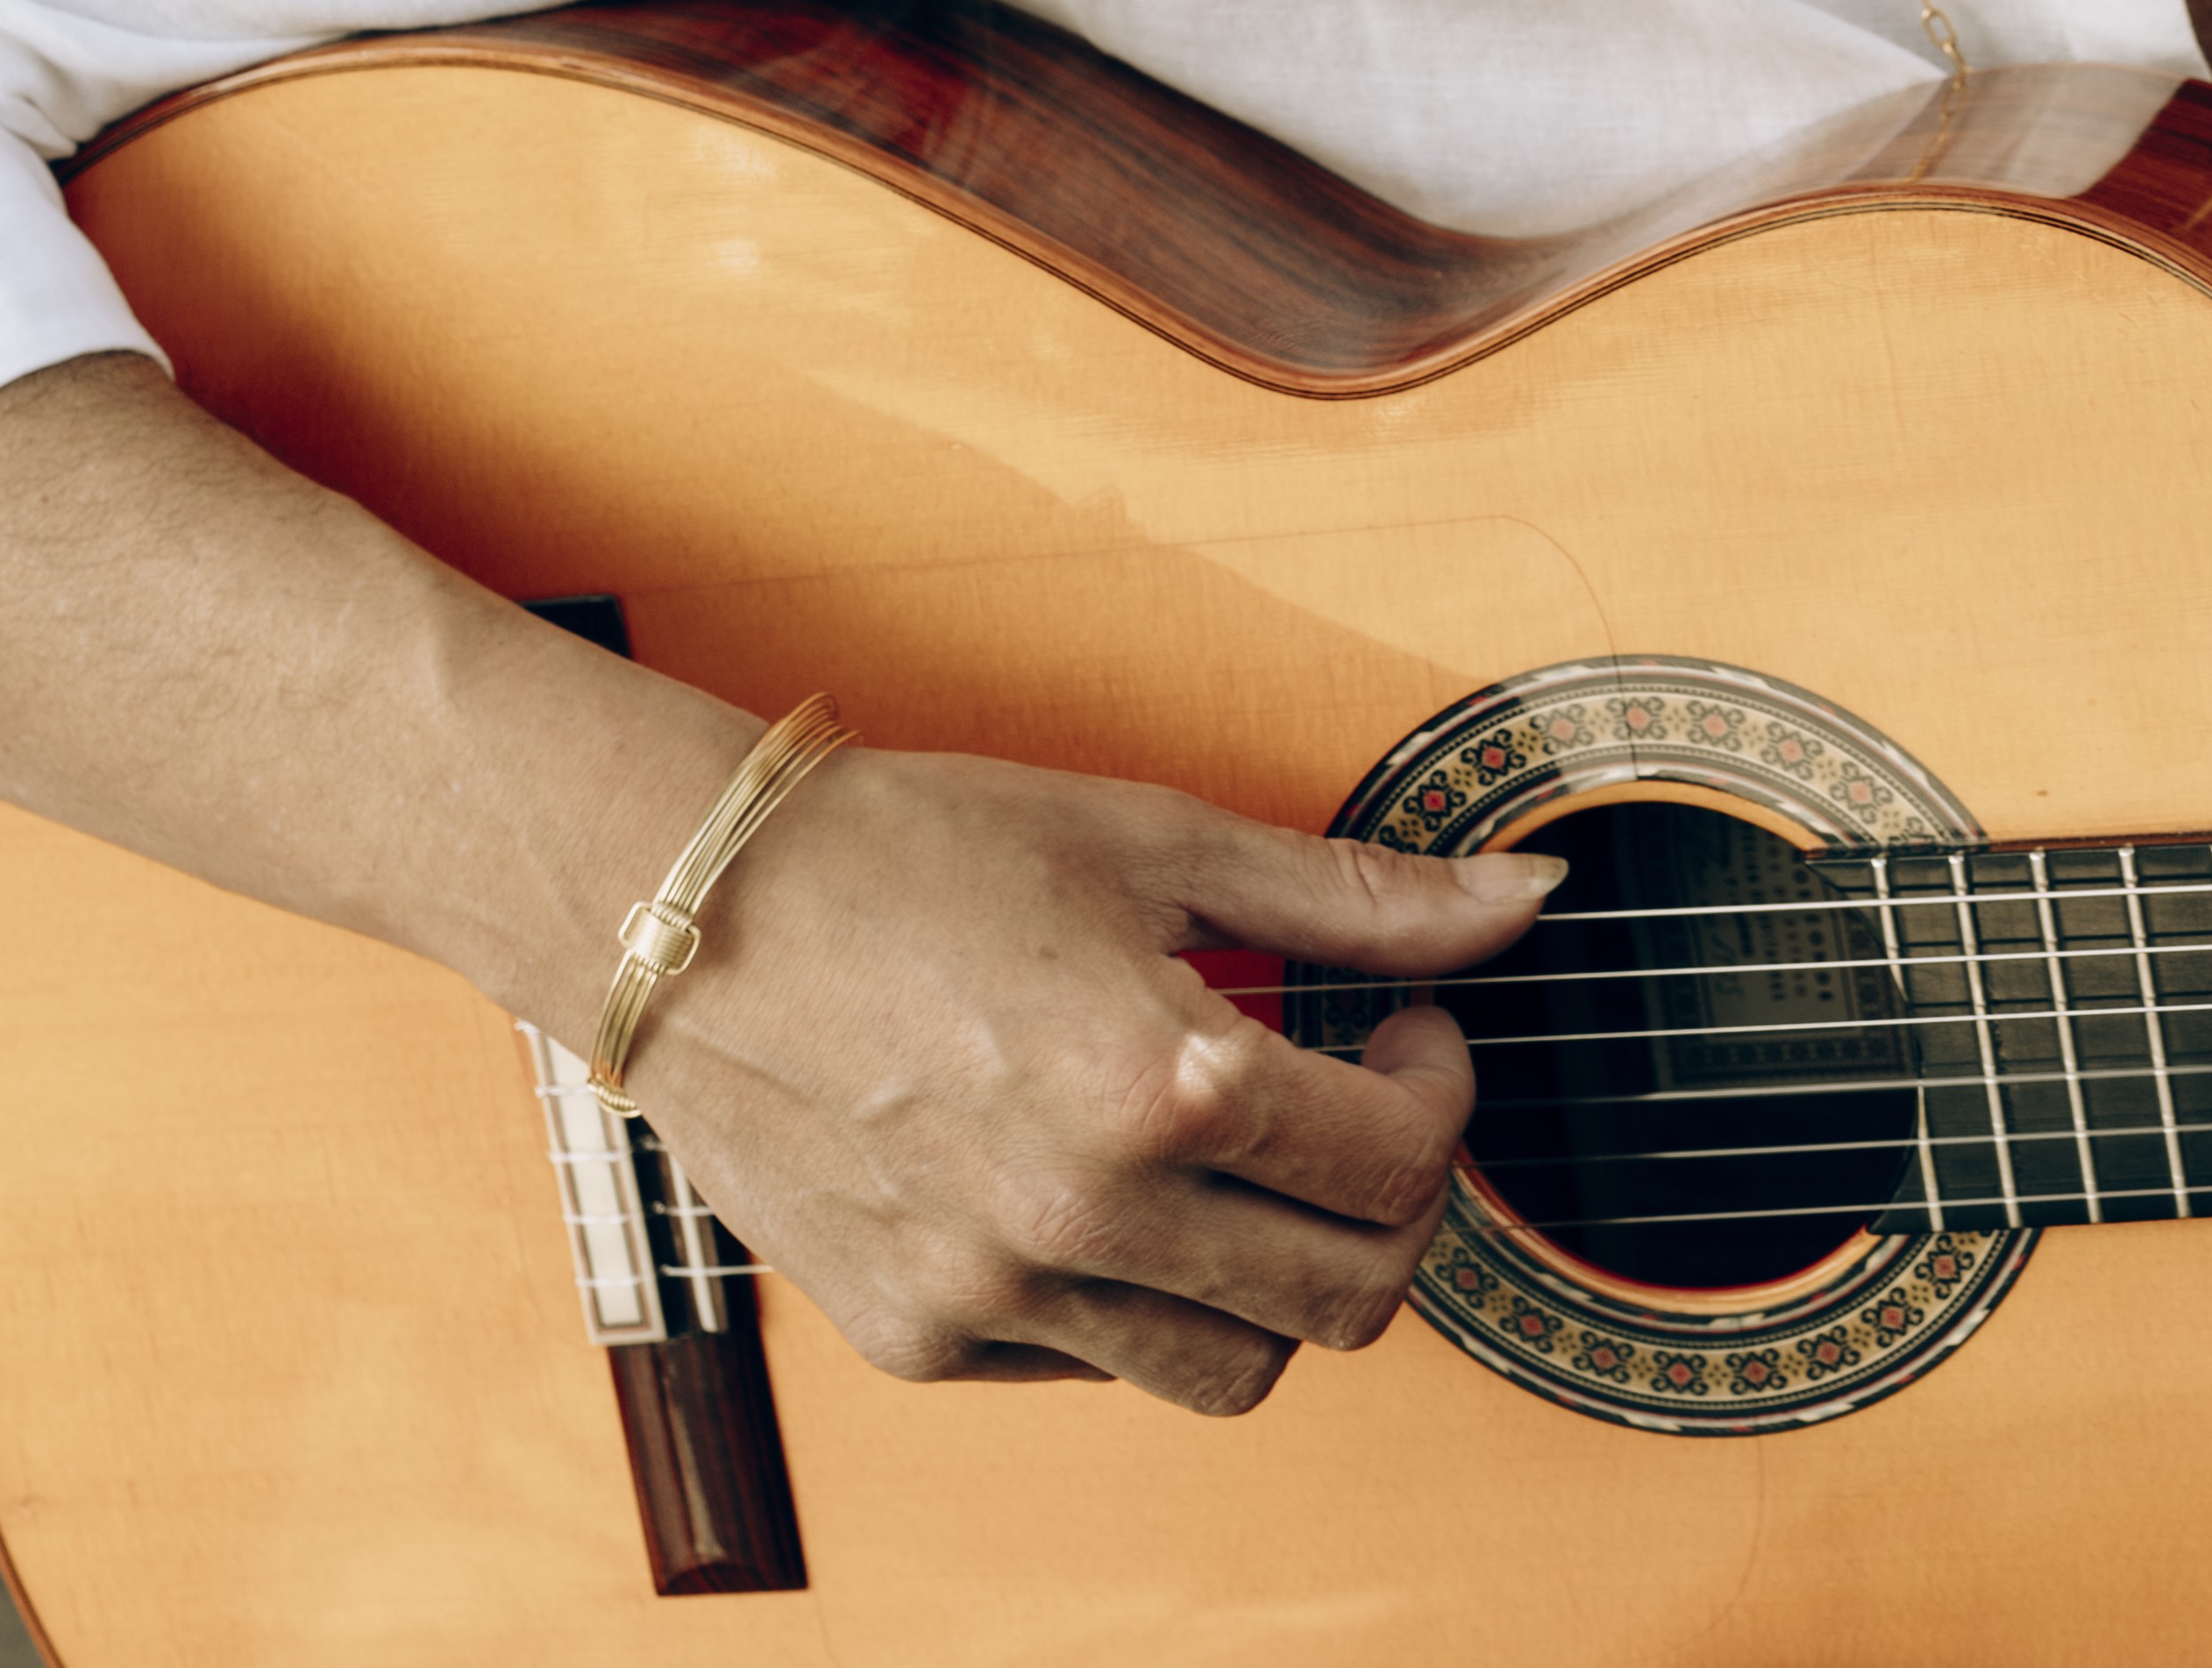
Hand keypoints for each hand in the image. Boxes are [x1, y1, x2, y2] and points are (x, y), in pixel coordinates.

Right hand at [617, 746, 1559, 1411]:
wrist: (683, 913)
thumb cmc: (913, 851)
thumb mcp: (1156, 841)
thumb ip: (1357, 897)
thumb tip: (1528, 903)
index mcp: (1160, 1086)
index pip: (1401, 1165)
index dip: (1440, 1093)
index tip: (1404, 1032)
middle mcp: (1083, 1218)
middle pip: (1353, 1301)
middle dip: (1397, 1207)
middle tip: (1359, 1112)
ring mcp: (996, 1298)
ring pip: (1239, 1370)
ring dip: (1283, 1277)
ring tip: (1245, 1166)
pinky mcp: (922, 1340)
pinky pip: (1101, 1366)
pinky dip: (1146, 1300)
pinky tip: (1113, 1189)